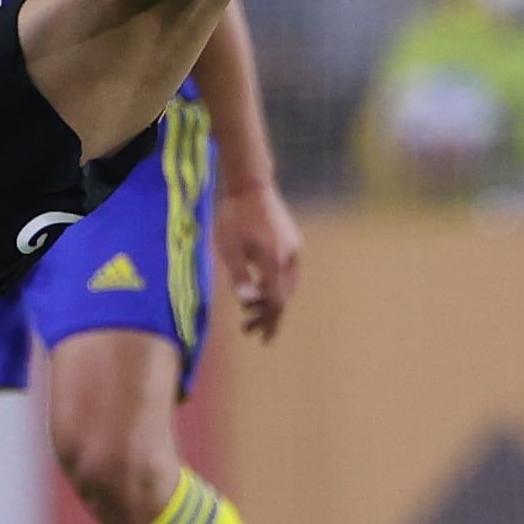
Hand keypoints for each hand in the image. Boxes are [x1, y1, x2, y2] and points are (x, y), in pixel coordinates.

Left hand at [215, 182, 301, 341]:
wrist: (253, 187)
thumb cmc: (235, 216)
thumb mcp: (229, 247)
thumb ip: (239, 275)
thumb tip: (246, 302)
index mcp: (273, 258)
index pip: (275, 298)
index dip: (268, 319)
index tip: (260, 336)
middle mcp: (289, 256)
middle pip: (283, 295)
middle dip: (267, 316)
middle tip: (250, 332)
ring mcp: (294, 250)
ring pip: (286, 286)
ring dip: (270, 302)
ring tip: (250, 315)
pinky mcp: (293, 245)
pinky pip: (287, 274)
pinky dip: (275, 287)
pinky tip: (260, 294)